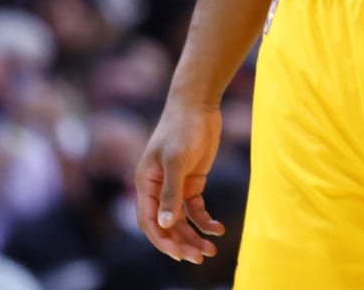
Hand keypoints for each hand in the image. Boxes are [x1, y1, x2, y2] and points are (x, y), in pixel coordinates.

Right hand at [136, 100, 224, 262]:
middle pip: (166, 225)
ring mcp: (176, 186)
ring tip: (211, 250)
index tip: (178, 254)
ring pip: (182, 221)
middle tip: (199, 257)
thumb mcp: (176, 160)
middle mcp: (158, 189)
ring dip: (194, 236)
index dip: (162, 240)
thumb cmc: (182, 129)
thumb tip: (165, 224)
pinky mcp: (192, 181)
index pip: (149, 222)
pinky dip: (205, 220)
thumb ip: (170, 193)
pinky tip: (218, 229)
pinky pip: (196, 209)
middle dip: (181, 243)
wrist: (198, 105)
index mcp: (145, 184)